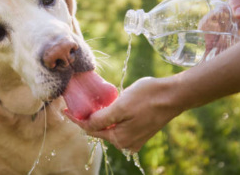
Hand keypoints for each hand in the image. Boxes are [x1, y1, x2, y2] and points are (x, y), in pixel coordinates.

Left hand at [65, 77, 182, 151]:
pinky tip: (111, 106)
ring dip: (101, 117)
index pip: (90, 129)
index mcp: (119, 139)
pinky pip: (121, 126)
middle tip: (78, 105)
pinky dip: (113, 118)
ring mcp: (135, 138)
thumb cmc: (147, 97)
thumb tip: (87, 124)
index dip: (76, 119)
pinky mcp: (142, 131)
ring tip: (93, 104)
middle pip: (100, 130)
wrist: (174, 95)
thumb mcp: (120, 106)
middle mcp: (126, 143)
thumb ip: (101, 118)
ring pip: (111, 127)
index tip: (65, 110)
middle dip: (88, 118)